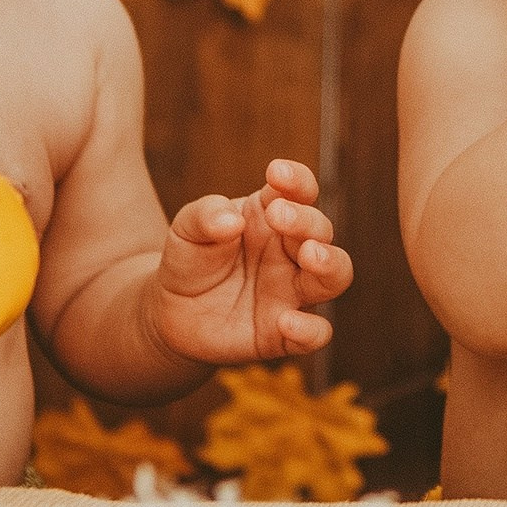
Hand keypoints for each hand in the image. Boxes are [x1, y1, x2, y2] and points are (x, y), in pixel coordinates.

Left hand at [145, 159, 354, 363]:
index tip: (275, 173)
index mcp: (273, 215)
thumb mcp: (186, 230)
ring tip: (311, 255)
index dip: (297, 180)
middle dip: (306, 220)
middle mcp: (292, 251)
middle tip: (277, 216)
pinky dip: (310, 330)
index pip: (301, 190)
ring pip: (335, 274)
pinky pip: (316, 333)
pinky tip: (286, 322)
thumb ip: (205, 216)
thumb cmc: (190, 260)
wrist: (171, 314)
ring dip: (330, 262)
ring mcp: (292, 291)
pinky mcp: (285, 333)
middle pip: (321, 230)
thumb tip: (232, 220)